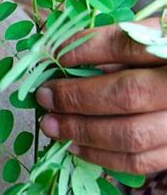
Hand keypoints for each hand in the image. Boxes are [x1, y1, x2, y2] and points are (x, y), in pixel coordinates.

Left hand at [36, 18, 166, 173]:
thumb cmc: (161, 57)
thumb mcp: (145, 38)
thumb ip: (111, 47)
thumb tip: (62, 59)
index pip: (123, 46)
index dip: (83, 51)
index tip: (53, 57)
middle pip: (126, 95)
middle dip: (75, 98)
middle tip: (44, 97)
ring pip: (131, 135)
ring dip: (82, 132)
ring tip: (51, 125)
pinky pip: (139, 162)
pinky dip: (101, 156)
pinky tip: (75, 146)